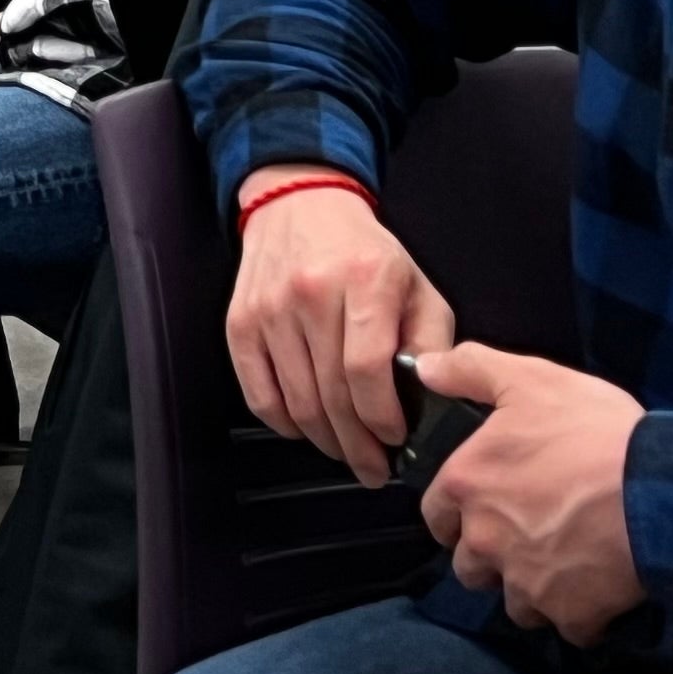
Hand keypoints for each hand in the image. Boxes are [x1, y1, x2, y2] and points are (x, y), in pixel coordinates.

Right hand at [225, 173, 453, 485]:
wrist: (298, 204)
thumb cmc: (363, 252)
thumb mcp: (416, 285)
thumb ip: (432, 341)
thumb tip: (430, 397)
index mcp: (363, 280)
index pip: (368, 369)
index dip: (382, 417)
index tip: (395, 439)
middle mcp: (311, 293)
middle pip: (332, 394)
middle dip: (357, 445)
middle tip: (374, 469)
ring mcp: (270, 309)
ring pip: (296, 401)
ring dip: (325, 441)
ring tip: (346, 455)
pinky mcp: (240, 321)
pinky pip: (258, 393)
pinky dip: (283, 423)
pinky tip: (307, 431)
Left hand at [415, 342, 647, 643]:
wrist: (662, 490)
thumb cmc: (594, 431)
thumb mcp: (531, 380)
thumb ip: (471, 370)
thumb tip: (425, 368)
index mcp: (468, 486)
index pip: (435, 515)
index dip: (456, 512)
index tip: (483, 506)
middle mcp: (486, 541)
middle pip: (469, 566)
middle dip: (491, 557)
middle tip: (528, 535)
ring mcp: (527, 583)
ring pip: (515, 602)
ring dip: (533, 588)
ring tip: (565, 560)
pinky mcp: (571, 614)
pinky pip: (566, 625)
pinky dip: (579, 612)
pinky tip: (599, 584)